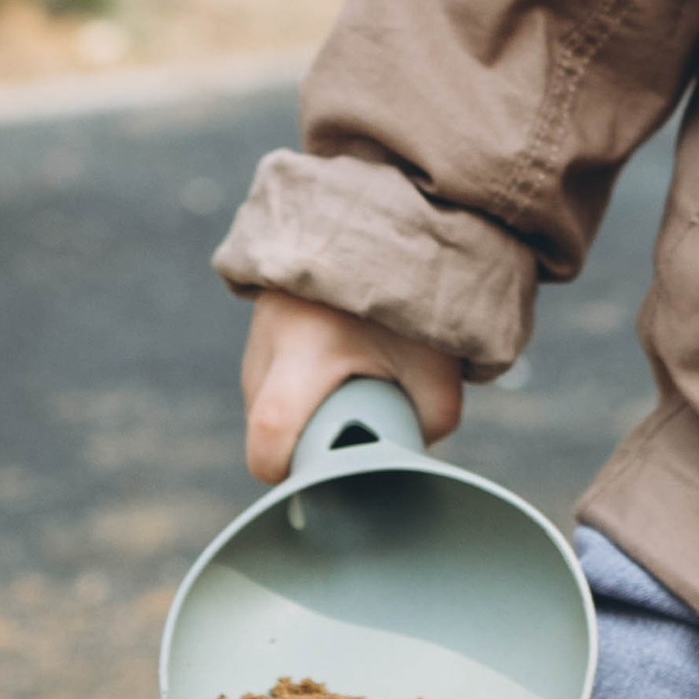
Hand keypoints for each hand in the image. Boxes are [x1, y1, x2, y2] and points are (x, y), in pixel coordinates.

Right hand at [242, 291, 463, 484]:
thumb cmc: (414, 294)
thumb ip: (431, 417)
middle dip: (301, 441)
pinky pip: (268, 373)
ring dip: (299, 409)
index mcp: (307, 346)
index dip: (282, 468)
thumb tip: (406, 455)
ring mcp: (259, 325)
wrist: (391, 219)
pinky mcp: (261, 317)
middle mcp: (271, 336)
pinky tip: (334, 368)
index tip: (310, 479)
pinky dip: (296, 385)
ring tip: (347, 386)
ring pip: (264, 397)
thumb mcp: (439, 361)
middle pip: (264, 422)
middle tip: (351, 427)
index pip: (270, 430)